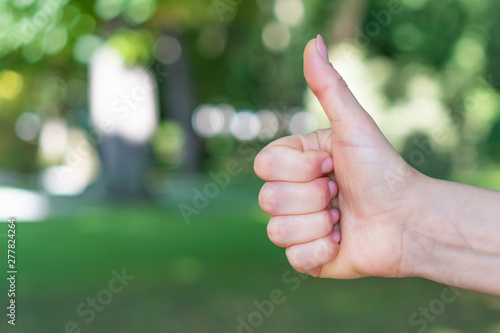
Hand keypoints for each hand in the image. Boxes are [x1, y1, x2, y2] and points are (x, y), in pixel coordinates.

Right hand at [255, 36, 425, 278]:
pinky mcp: (306, 257)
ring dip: (319, 224)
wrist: (409, 219)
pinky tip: (342, 241)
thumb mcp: (353, 125)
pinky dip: (323, 251)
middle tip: (339, 193)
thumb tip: (313, 41)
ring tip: (342, 217)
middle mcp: (290, 193)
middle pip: (268, 200)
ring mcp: (296, 226)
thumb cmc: (382, 169)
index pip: (263, 166)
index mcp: (293, 163)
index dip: (300, 168)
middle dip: (313, 197)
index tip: (332, 165)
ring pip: (277, 230)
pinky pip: (294, 258)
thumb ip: (328, 86)